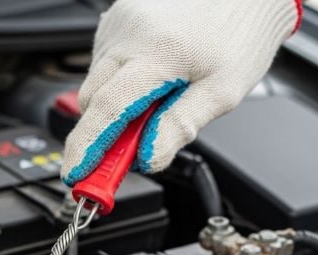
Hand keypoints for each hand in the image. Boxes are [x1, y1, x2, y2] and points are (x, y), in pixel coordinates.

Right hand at [61, 0, 302, 185]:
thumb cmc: (240, 36)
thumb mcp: (222, 94)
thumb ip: (179, 128)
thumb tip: (148, 158)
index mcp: (158, 52)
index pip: (108, 109)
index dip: (87, 148)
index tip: (77, 174)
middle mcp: (130, 32)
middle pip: (92, 99)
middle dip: (103, 132)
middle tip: (129, 152)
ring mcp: (120, 21)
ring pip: (96, 81)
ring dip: (114, 104)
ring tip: (157, 99)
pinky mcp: (117, 17)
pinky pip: (105, 61)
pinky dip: (119, 80)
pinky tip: (150, 78)